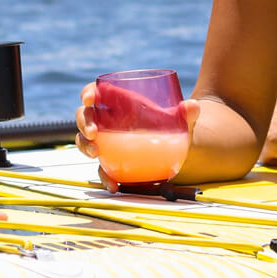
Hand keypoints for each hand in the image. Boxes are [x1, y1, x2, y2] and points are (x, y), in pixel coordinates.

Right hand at [75, 81, 200, 190]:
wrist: (176, 148)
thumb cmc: (171, 125)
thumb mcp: (180, 120)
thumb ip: (186, 114)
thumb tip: (193, 106)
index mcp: (119, 102)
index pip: (97, 92)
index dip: (88, 93)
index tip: (89, 99)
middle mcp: (108, 120)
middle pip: (85, 117)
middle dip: (84, 123)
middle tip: (93, 133)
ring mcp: (107, 142)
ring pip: (85, 141)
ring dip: (84, 146)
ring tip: (95, 154)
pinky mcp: (112, 162)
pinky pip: (101, 168)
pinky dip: (104, 177)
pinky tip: (113, 185)